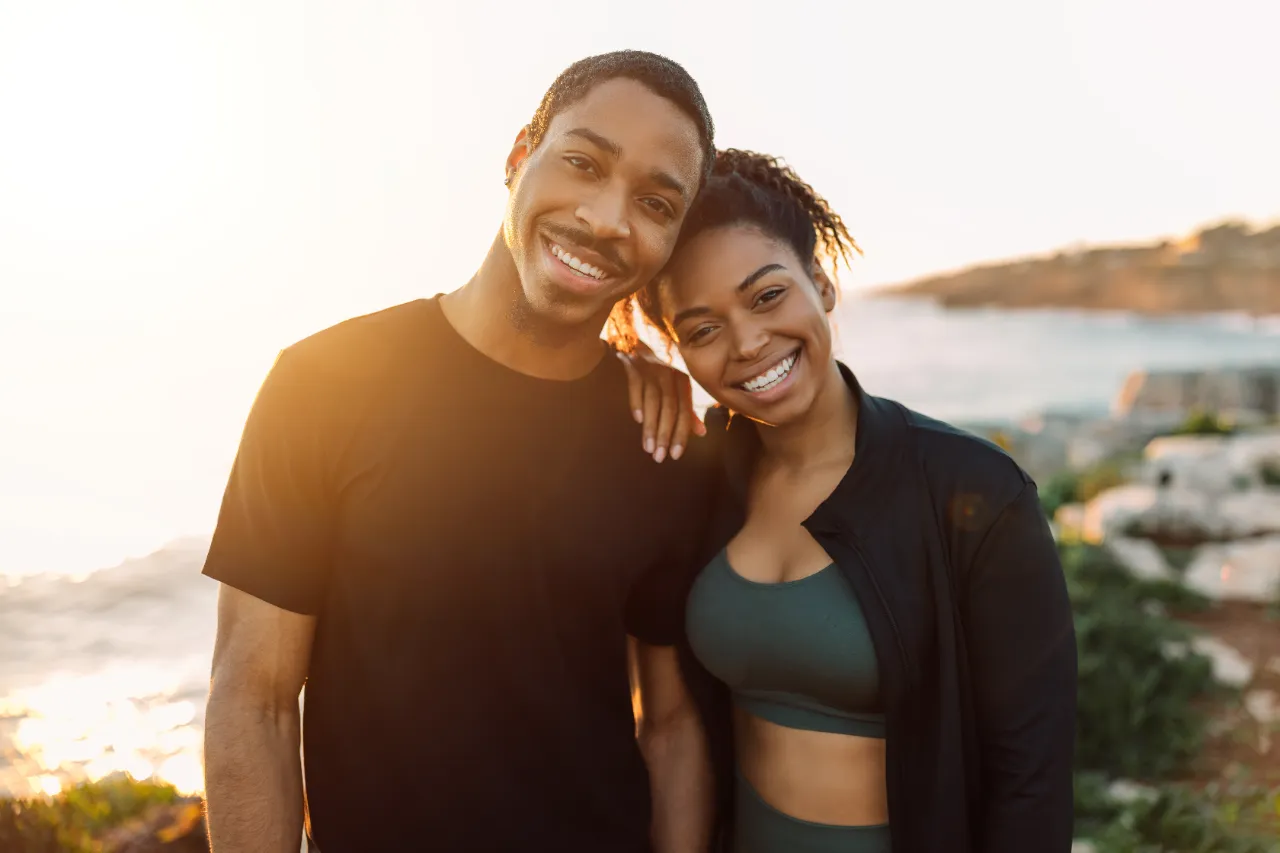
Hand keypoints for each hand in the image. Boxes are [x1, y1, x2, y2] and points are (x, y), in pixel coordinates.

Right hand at [617, 342, 704, 462]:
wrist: (641, 327)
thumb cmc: (664, 359)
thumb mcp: (680, 379)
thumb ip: (689, 406)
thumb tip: (701, 432)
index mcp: (683, 377)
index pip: (684, 410)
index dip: (681, 432)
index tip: (675, 454)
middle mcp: (670, 373)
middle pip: (669, 407)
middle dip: (665, 434)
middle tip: (659, 457)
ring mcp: (651, 366)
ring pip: (653, 400)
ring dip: (650, 426)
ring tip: (648, 448)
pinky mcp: (633, 360)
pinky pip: (635, 383)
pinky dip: (636, 401)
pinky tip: (638, 419)